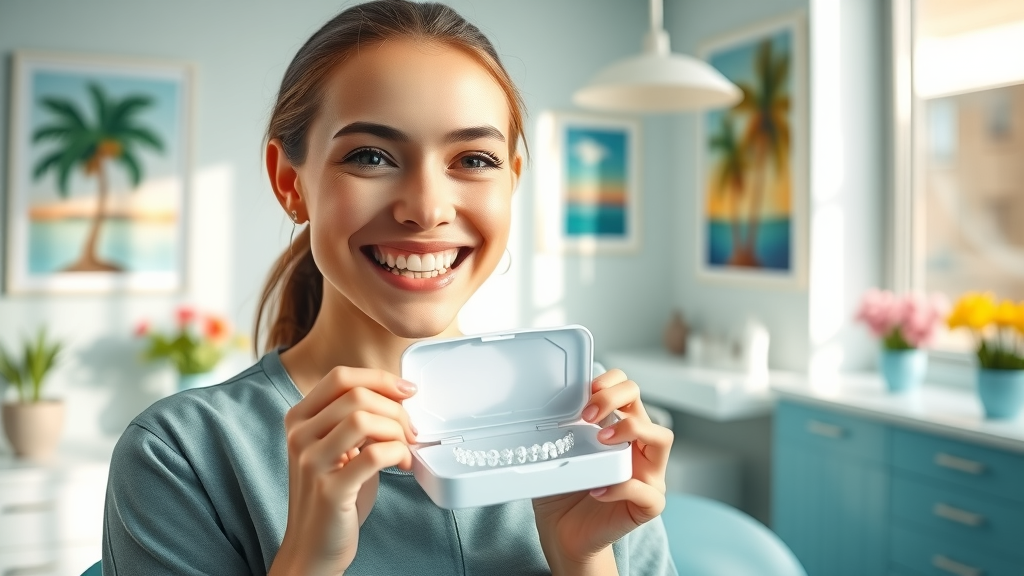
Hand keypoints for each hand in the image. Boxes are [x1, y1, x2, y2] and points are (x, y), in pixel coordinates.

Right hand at [269, 367, 417, 575]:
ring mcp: (310, 463)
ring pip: (363, 419)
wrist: (312, 548)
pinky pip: (374, 454)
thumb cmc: (333, 495)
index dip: (379, 378)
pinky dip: (398, 453)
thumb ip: (354, 419)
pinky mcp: (329, 490)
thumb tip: (399, 396)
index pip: (340, 377)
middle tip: (411, 430)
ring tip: (406, 449)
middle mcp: (299, 436)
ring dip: (397, 431)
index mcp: (298, 419)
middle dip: (395, 409)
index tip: (407, 391)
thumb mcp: (337, 448)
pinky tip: (403, 464)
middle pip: (356, 395)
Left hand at [533, 369, 672, 574]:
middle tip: (588, 414)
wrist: (564, 533)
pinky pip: (646, 490)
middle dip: (617, 399)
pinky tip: (596, 489)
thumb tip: (544, 405)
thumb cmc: (564, 490)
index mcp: (621, 430)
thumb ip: (561, 429)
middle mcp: (639, 448)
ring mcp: (648, 475)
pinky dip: (621, 486)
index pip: (630, 391)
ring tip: (601, 440)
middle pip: (644, 407)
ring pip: (662, 438)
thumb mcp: (559, 452)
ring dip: (631, 430)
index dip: (614, 383)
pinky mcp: (647, 505)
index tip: (589, 389)